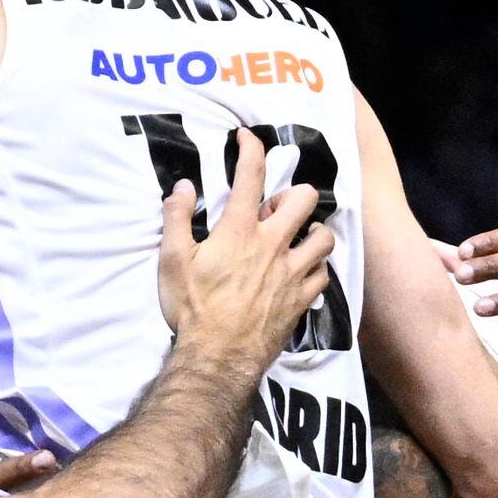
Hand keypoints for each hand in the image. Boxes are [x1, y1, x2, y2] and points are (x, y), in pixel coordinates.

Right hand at [157, 131, 335, 371]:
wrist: (217, 359)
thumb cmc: (193, 310)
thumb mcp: (173, 262)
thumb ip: (177, 219)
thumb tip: (182, 187)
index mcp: (240, 230)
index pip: (251, 174)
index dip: (251, 148)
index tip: (247, 138)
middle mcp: (273, 245)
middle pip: (306, 198)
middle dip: (294, 196)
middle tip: (276, 212)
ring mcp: (292, 273)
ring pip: (324, 236)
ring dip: (313, 232)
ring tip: (297, 240)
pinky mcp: (301, 300)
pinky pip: (323, 274)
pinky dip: (316, 269)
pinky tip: (302, 273)